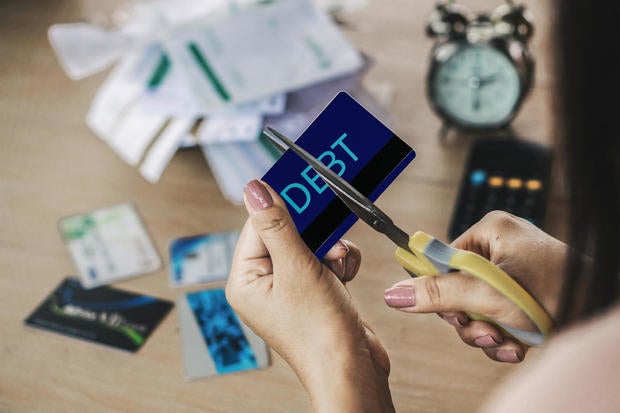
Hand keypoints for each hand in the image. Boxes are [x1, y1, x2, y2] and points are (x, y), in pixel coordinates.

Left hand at [226, 180, 393, 411]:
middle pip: (285, 232)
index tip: (302, 188)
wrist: (353, 370)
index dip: (281, 207)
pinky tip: (346, 273)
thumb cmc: (319, 333)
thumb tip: (254, 189)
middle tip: (327, 231)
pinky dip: (339, 261)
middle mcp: (264, 284)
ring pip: (310, 244)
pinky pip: (324, 260)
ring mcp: (291, 289)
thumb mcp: (297, 268)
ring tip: (338, 262)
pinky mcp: (314, 292)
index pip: (256, 225)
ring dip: (331, 247)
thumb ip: (277, 224)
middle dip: (313, 233)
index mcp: (246, 281)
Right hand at [384, 211, 566, 362]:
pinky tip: (517, 346)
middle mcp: (500, 250)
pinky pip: (496, 318)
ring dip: (486, 333)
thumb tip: (393, 294)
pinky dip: (503, 337)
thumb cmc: (557, 291)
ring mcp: (513, 275)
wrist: (602, 309)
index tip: (448, 311)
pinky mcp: (524, 299)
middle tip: (484, 330)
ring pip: (476, 310)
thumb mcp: (488, 295)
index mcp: (490, 231)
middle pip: (457, 289)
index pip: (442, 258)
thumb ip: (438, 294)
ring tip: (506, 341)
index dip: (440, 289)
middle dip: (469, 319)